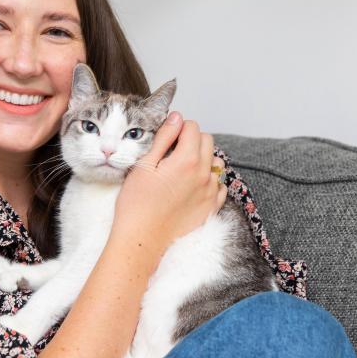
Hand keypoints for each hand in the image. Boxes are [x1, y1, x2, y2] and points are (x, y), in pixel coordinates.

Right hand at [113, 112, 227, 250]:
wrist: (141, 240)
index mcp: (187, 160)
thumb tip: (177, 118)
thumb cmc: (136, 204)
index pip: (192, 127)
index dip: (178, 127)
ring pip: (216, 163)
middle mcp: (204, 174)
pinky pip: (219, 186)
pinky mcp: (211, 208)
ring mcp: (210, 192)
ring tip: (182, 169)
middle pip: (207, 141)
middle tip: (172, 152)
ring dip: (203, 159)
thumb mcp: (144, 165)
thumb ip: (164, 138)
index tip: (167, 137)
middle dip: (192, 140)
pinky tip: (192, 187)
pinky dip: (209, 181)